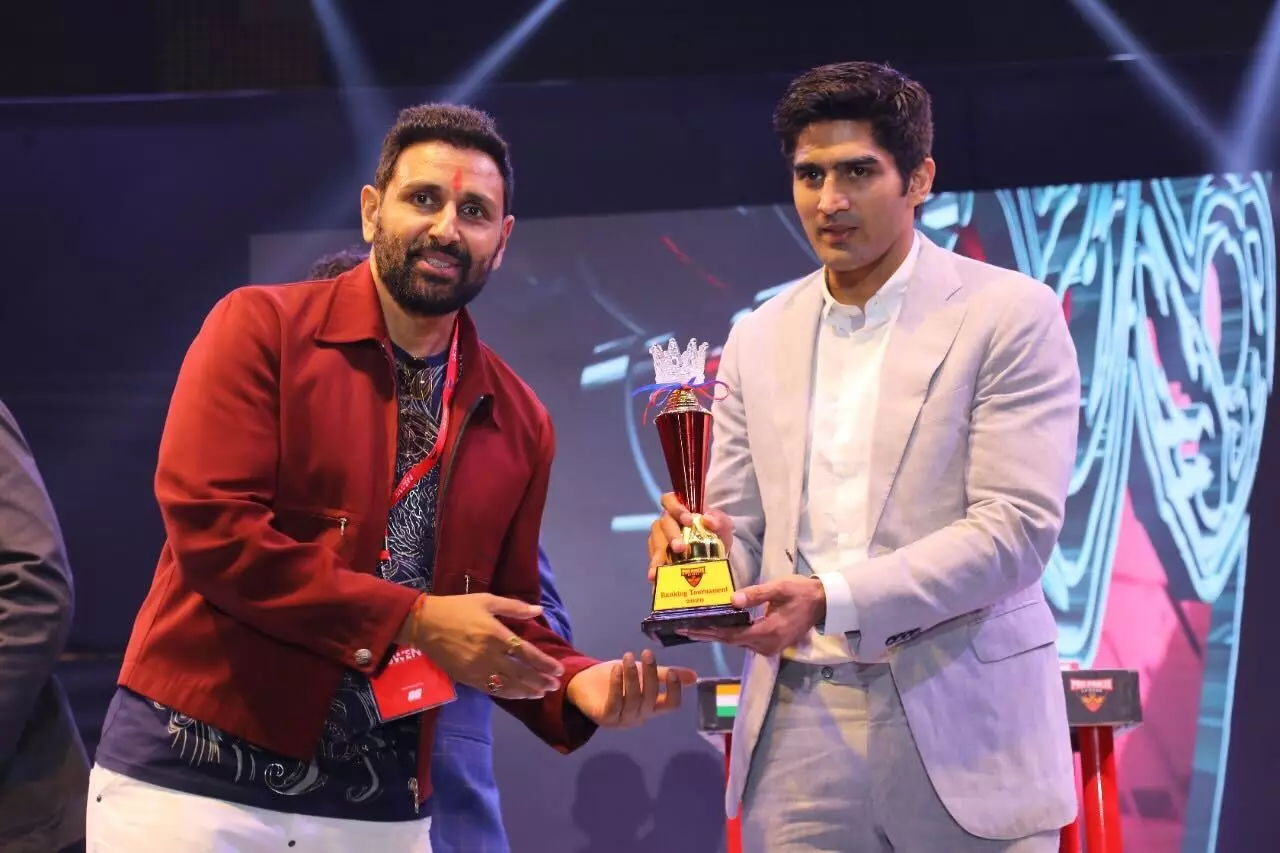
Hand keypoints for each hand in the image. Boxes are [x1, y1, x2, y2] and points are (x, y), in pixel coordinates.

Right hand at [400, 593, 564, 699]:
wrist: (425, 624)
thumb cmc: (457, 608)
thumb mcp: (487, 600)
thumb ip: (514, 607)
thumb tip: (538, 610)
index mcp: (496, 634)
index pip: (527, 653)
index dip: (545, 663)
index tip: (558, 669)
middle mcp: (489, 655)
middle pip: (521, 673)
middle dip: (540, 681)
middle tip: (554, 685)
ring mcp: (477, 669)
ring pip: (508, 686)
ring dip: (527, 691)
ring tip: (541, 693)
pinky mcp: (467, 678)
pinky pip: (491, 690)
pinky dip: (508, 694)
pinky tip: (518, 695)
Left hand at [565, 650, 697, 727]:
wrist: (583, 685)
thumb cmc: (617, 680)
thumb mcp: (642, 674)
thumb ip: (664, 675)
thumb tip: (693, 676)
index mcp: (651, 707)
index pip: (671, 705)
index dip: (675, 691)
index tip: (673, 672)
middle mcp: (639, 716)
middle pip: (651, 698)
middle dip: (650, 674)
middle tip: (646, 654)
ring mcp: (622, 719)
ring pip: (633, 699)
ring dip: (631, 677)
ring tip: (627, 657)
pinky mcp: (605, 717)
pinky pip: (614, 702)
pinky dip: (617, 685)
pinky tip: (617, 669)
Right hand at [646, 492, 734, 580]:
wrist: (717, 555)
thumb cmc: (717, 533)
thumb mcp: (723, 525)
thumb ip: (719, 519)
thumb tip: (708, 519)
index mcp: (680, 509)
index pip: (669, 500)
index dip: (675, 508)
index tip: (688, 520)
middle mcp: (667, 522)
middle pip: (663, 524)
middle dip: (671, 535)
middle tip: (680, 548)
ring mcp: (660, 539)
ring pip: (655, 542)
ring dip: (659, 554)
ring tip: (661, 567)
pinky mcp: (658, 555)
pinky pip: (654, 560)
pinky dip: (655, 569)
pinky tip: (655, 578)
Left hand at [681, 576, 825, 655]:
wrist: (823, 603)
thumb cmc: (801, 592)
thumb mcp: (780, 588)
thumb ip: (756, 594)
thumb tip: (732, 600)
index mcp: (768, 632)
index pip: (731, 635)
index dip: (709, 632)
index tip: (689, 629)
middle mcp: (767, 645)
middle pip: (731, 641)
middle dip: (707, 635)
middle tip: (683, 628)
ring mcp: (770, 647)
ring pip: (738, 642)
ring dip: (717, 635)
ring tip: (695, 627)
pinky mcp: (771, 644)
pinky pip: (746, 641)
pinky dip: (730, 634)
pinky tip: (718, 627)